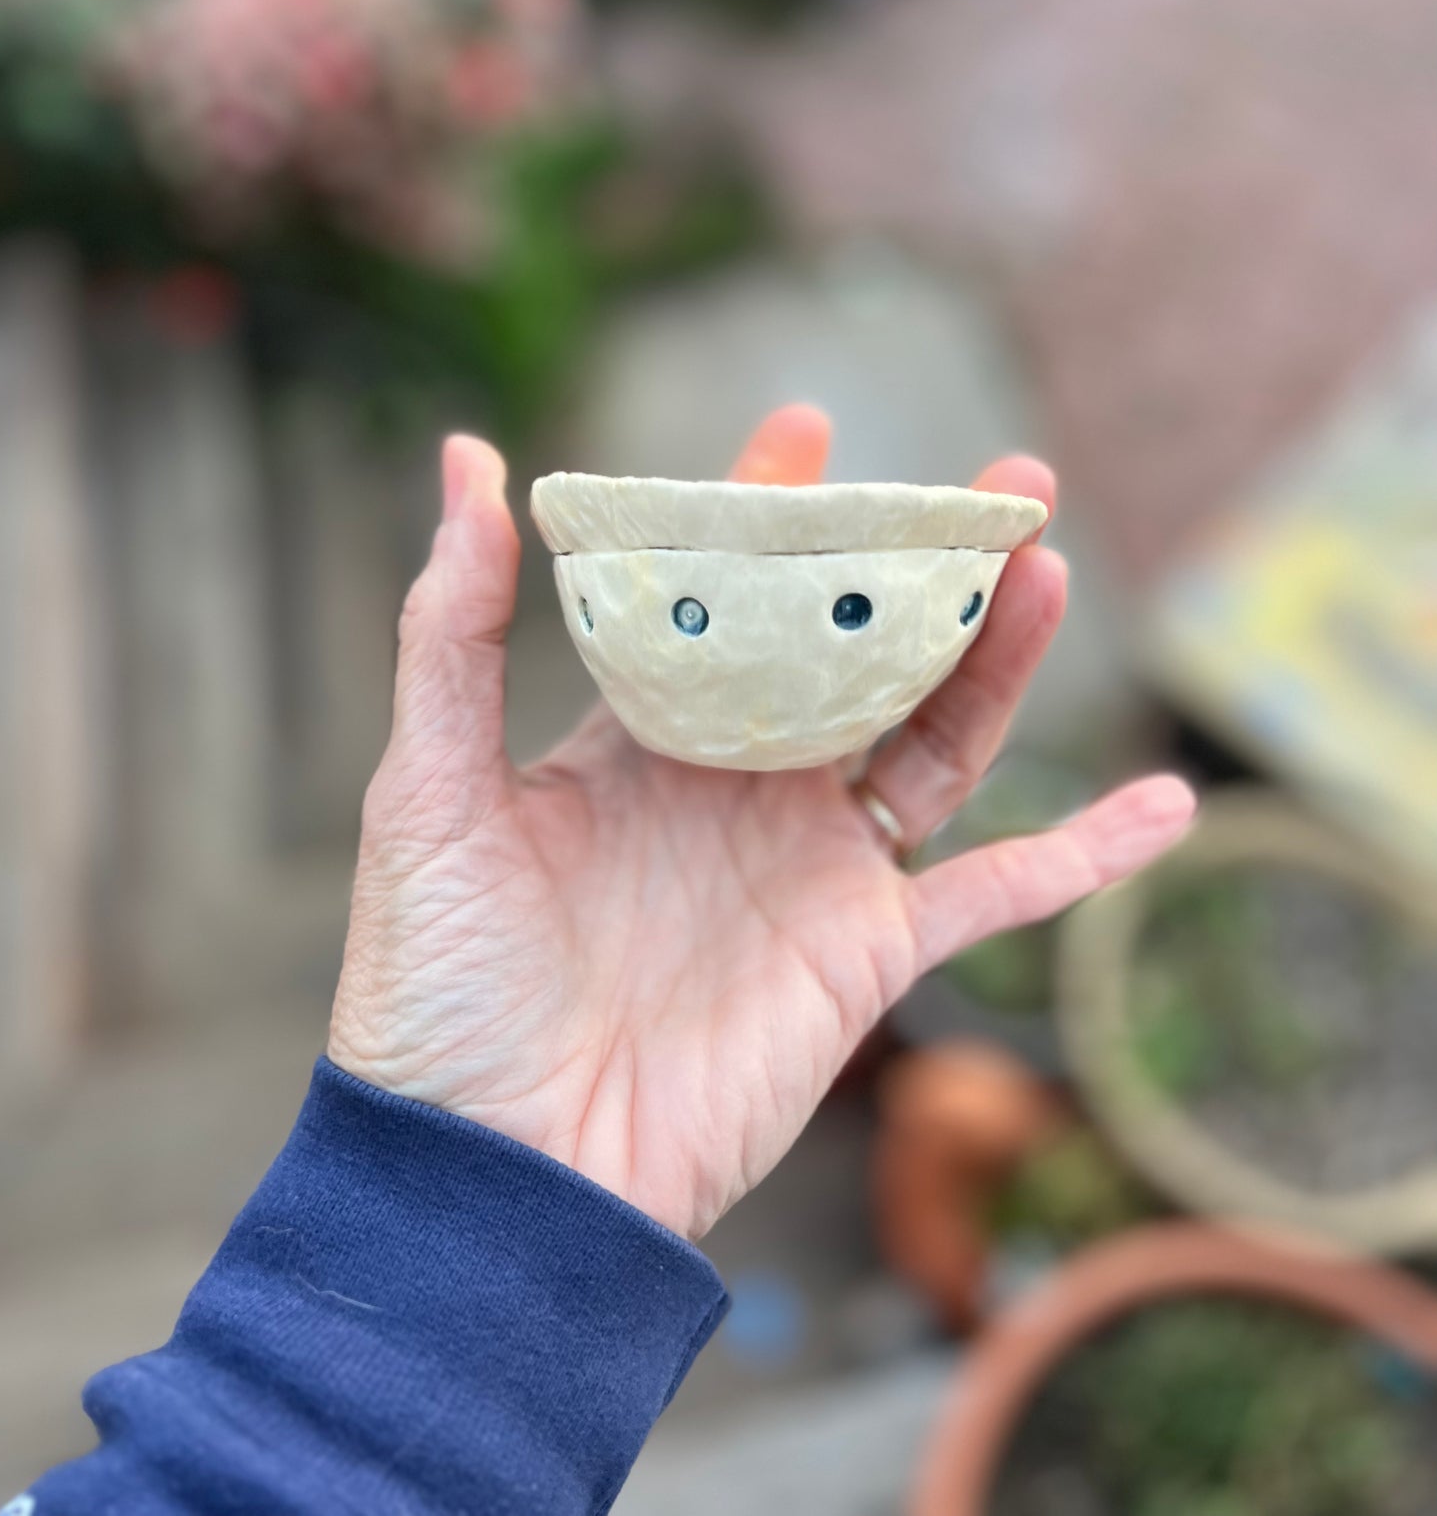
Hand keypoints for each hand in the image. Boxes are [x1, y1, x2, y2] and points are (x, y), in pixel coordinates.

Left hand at [329, 408, 1193, 1239]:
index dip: (768, 513)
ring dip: (1003, 658)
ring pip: (937, 738)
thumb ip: (452, 630)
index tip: (808, 427)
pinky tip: (1166, 807)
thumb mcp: (431, 791)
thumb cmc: (438, 987)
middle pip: (856, 652)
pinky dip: (1085, 856)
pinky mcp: (866, 954)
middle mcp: (739, 788)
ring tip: (1048, 564)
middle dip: (920, 563)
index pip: (723, 601)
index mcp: (641, 739)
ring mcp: (811, 868)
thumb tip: (468, 462)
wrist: (497, 1169)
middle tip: (992, 478)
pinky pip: (1000, 896)